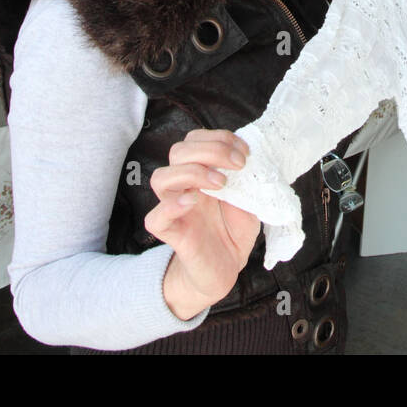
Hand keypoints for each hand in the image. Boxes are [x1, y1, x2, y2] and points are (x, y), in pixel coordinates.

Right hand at [145, 129, 259, 320]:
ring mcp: (174, 209)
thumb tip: (251, 160)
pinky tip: (193, 201)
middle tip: (239, 164)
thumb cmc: (233, 231)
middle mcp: (183, 186)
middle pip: (178, 151)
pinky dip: (171, 206)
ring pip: (160, 177)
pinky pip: (154, 218)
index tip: (245, 151)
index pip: (195, 140)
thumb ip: (246, 180)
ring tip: (222, 183)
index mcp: (200, 173)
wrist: (226, 268)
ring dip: (193, 172)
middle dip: (211, 149)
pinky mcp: (172, 234)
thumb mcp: (248, 200)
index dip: (219, 138)